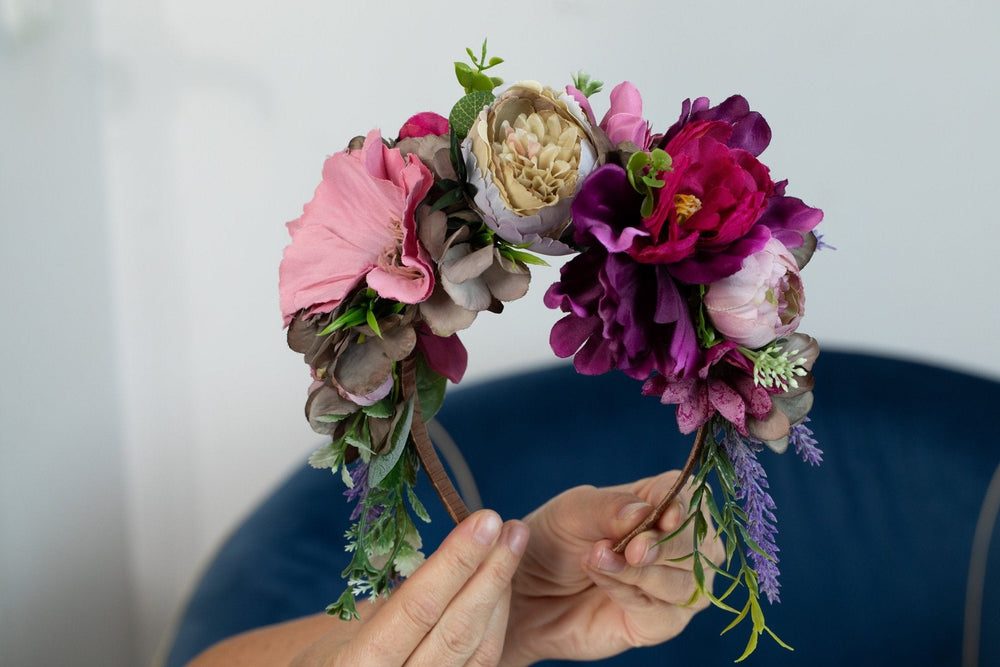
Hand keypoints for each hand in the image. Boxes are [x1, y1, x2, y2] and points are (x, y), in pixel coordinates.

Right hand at [292, 510, 529, 666]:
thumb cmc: (332, 660)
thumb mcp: (347, 629)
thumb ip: (395, 601)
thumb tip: (449, 549)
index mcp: (361, 665)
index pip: (419, 607)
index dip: (456, 562)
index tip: (483, 521)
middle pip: (458, 628)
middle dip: (490, 573)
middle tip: (511, 528)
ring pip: (480, 647)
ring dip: (500, 593)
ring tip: (513, 546)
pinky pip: (484, 662)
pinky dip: (497, 621)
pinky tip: (501, 586)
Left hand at [500, 471, 722, 664]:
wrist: (523, 590)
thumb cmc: (551, 540)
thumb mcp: (571, 512)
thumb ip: (608, 508)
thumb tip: (645, 512)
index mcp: (659, 504)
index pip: (691, 498)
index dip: (685, 506)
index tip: (666, 515)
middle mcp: (676, 546)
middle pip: (701, 544)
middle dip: (669, 545)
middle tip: (632, 548)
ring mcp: (670, 587)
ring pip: (687, 583)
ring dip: (642, 572)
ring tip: (597, 559)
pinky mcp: (657, 623)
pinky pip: (663, 614)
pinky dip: (631, 595)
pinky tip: (602, 582)